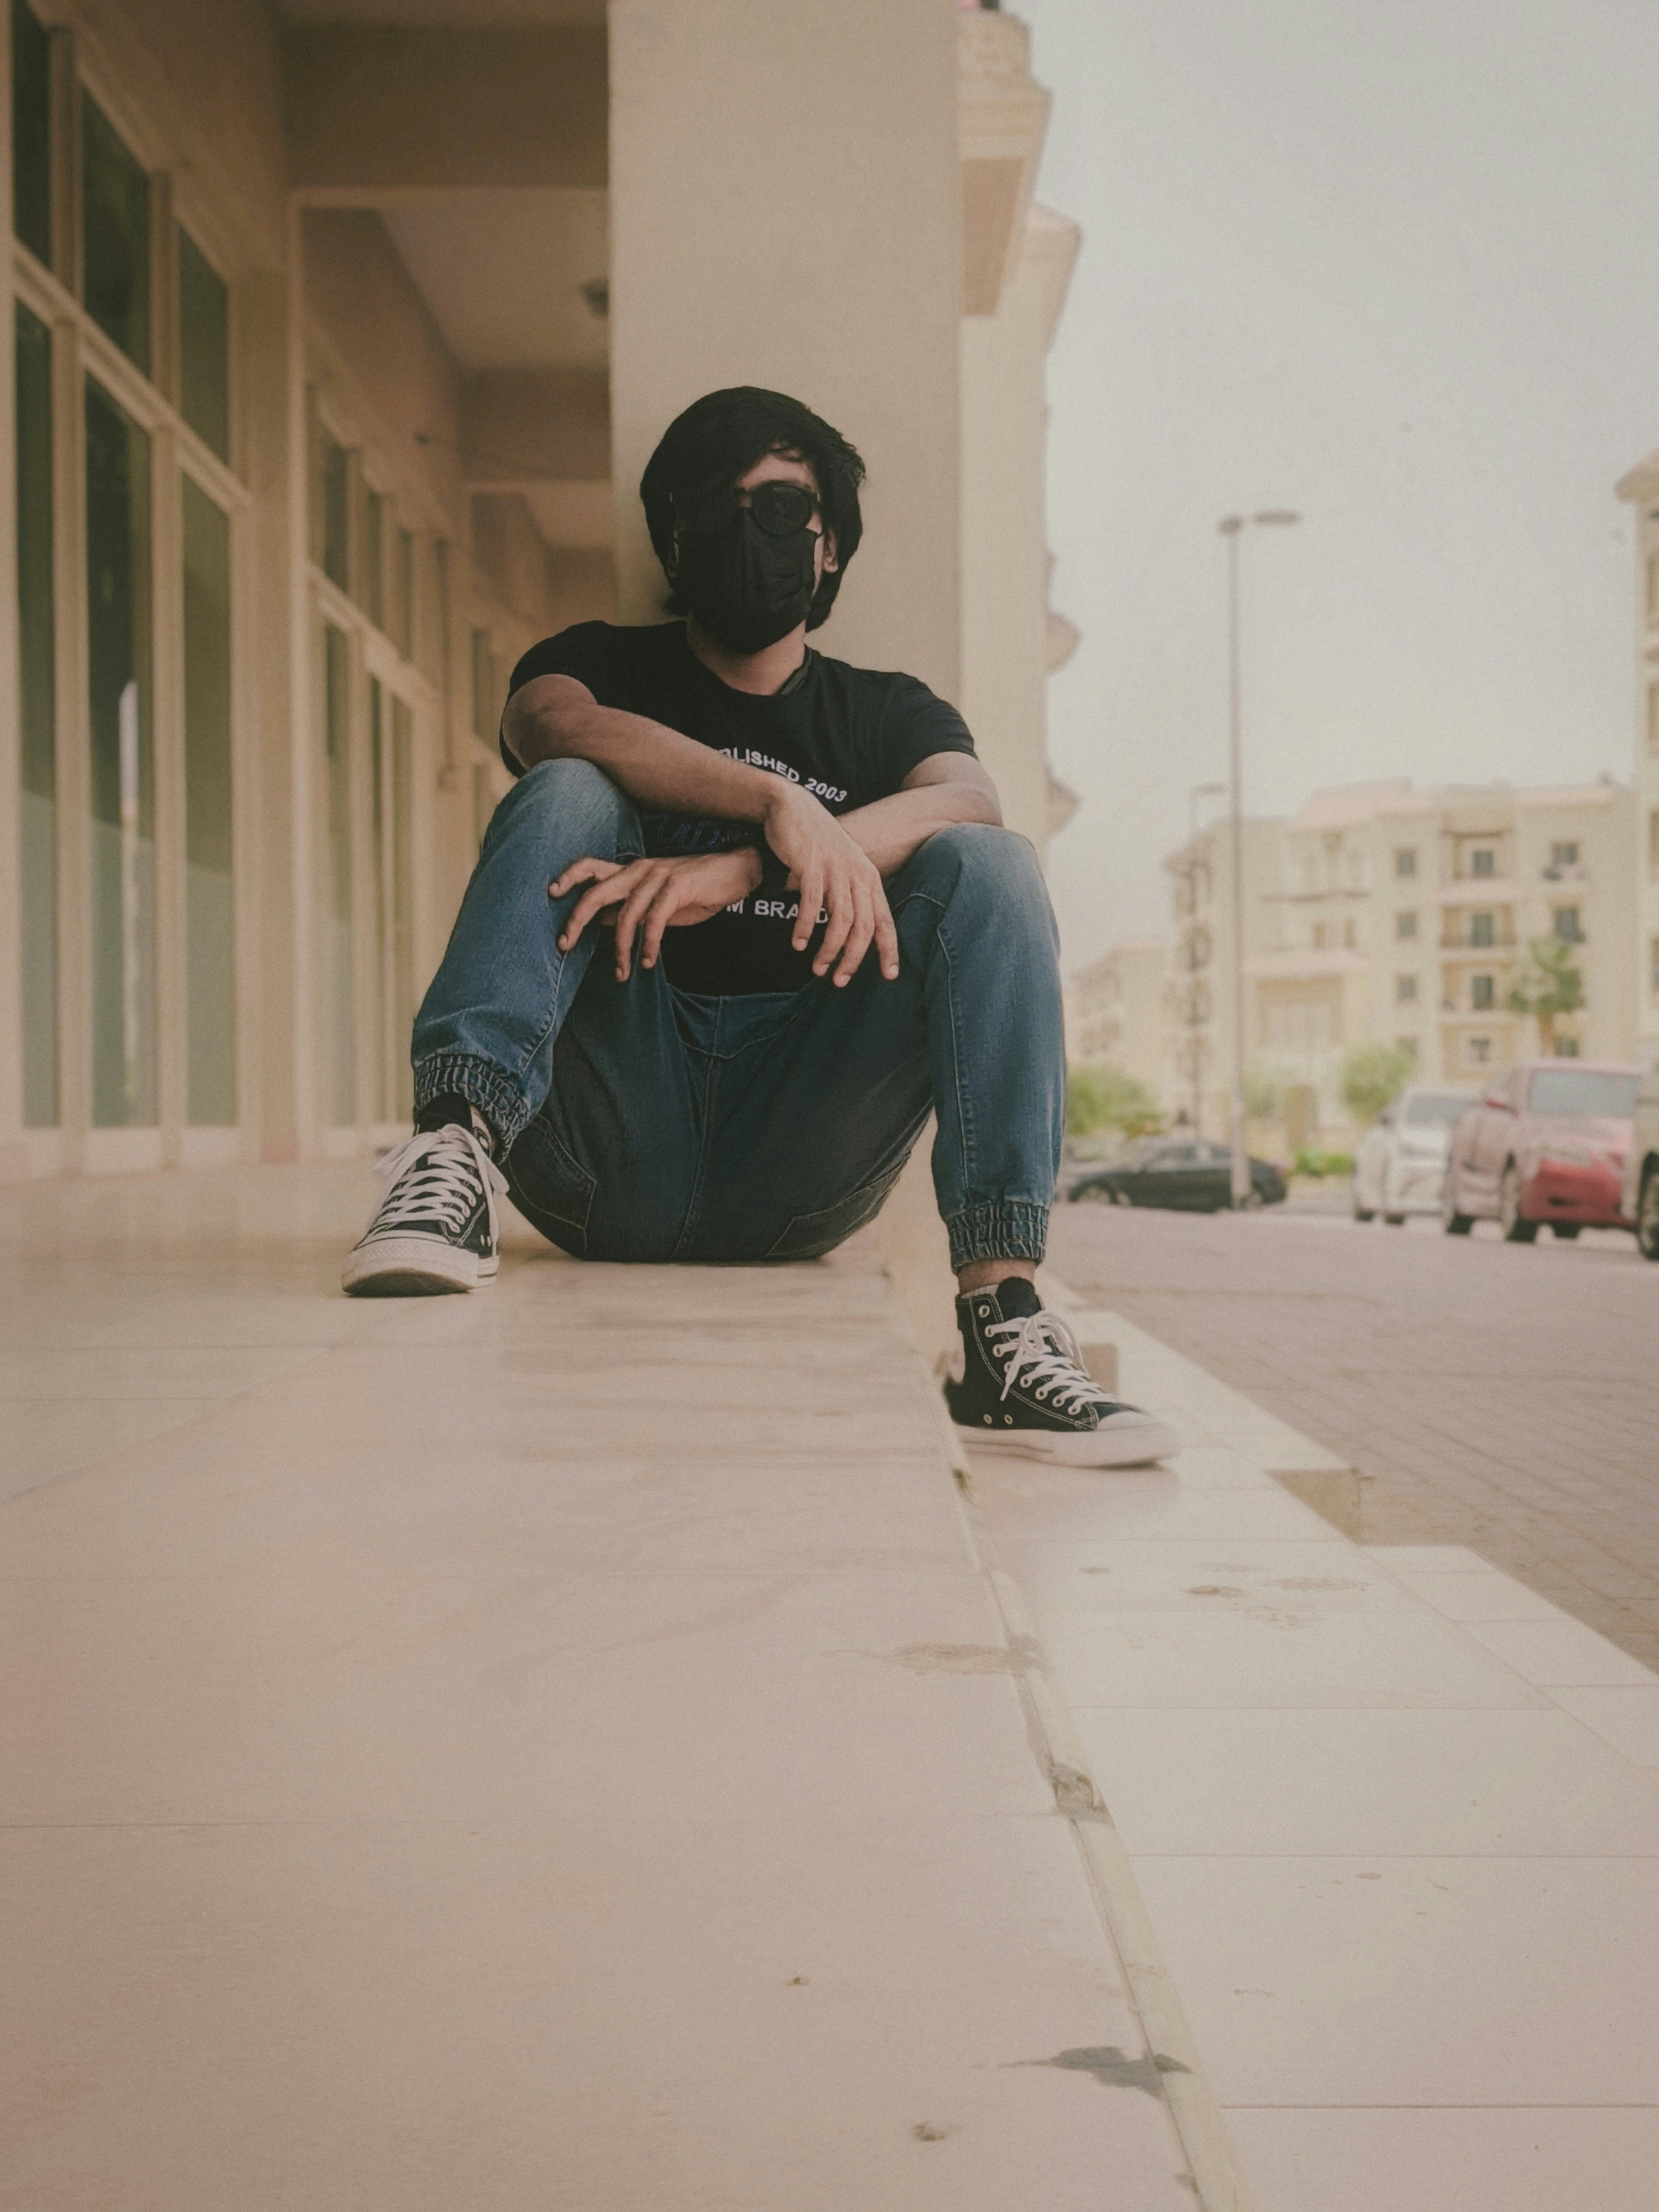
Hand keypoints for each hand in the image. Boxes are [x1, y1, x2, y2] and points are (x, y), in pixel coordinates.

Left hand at [551, 849, 761, 980]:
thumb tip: (603, 922)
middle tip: (564, 945)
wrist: (736, 871)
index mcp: (631, 870)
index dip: (568, 877)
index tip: (551, 894)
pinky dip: (649, 945)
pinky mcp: (677, 887)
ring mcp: (657, 877)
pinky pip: (654, 920)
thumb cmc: (695, 888)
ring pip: (626, 914)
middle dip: (576, 919)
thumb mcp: (657, 900)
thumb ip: (631, 907)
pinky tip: (649, 962)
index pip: (590, 867)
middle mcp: (639, 869)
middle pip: (596, 891)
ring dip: (620, 949)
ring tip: (621, 973)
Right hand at [762, 785, 899, 985]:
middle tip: (839, 981)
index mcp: (868, 878)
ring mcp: (835, 869)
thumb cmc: (816, 844)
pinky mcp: (812, 864)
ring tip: (818, 969)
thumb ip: (849, 895)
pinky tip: (798, 943)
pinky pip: (812, 902)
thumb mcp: (842, 868)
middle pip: (863, 926)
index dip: (889, 950)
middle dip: (853, 959)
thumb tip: (850, 932)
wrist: (792, 808)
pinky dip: (806, 926)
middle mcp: (857, 874)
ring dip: (829, 949)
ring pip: (840, 919)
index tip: (889, 975)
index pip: (884, 920)